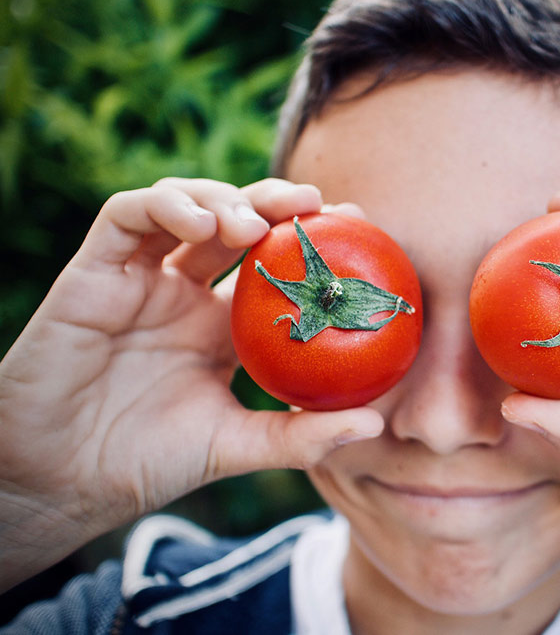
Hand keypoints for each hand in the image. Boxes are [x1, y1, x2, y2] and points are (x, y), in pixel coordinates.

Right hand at [0, 178, 382, 590]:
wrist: (60, 481)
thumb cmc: (148, 463)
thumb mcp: (236, 446)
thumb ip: (300, 437)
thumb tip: (377, 425)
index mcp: (223, 326)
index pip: (275, 265)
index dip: (313, 241)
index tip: (359, 227)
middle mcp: (185, 293)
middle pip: (237, 224)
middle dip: (276, 202)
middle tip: (316, 204)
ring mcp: (140, 279)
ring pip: (186, 206)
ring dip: (224, 200)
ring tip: (255, 224)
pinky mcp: (94, 272)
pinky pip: (126, 216)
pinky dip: (165, 206)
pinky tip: (201, 226)